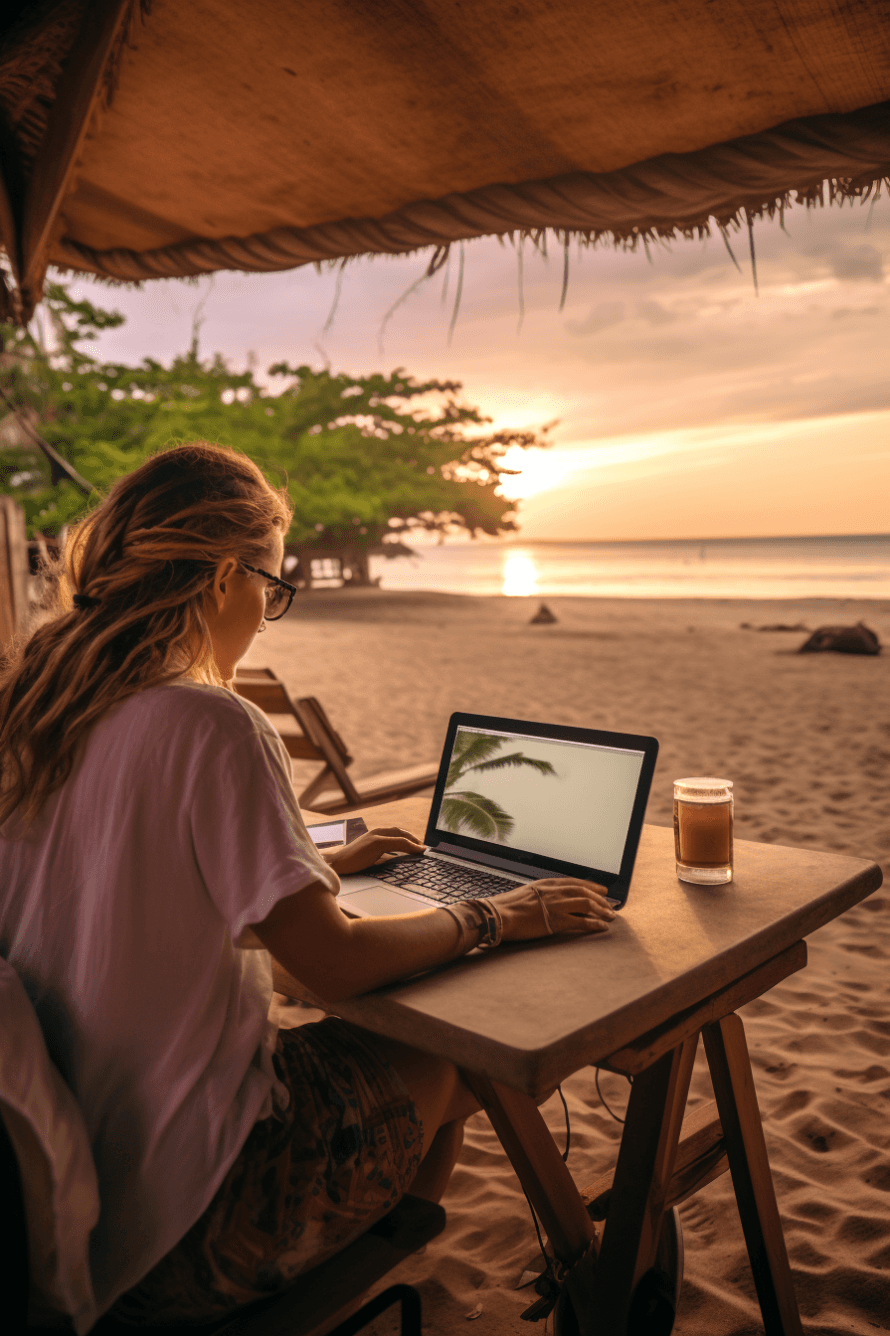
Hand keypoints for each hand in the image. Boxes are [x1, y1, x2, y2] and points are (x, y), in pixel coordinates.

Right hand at [321, 826, 425, 875]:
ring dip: (416, 841)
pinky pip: (398, 842)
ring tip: (425, 849)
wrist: (336, 863)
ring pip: (402, 836)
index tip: (421, 847)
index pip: (398, 833)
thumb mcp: (371, 857)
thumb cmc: (353, 861)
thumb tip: (397, 859)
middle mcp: (377, 832)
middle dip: (416, 839)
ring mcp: (377, 836)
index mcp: (376, 834)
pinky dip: (410, 844)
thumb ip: (383, 855)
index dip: (411, 839)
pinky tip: (418, 850)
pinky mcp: (376, 842)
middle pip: (402, 832)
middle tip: (426, 849)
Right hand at [490, 878, 615, 940]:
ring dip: (601, 910)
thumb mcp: (525, 893)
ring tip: (610, 916)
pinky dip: (594, 924)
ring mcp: (555, 905)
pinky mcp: (555, 921)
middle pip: (583, 892)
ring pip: (586, 904)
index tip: (602, 891)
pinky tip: (602, 927)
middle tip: (610, 906)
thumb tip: (546, 900)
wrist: (497, 915)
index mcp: (546, 884)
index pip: (574, 882)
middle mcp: (553, 891)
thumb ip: (539, 895)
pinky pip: (580, 921)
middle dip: (600, 899)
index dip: (591, 886)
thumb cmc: (506, 907)